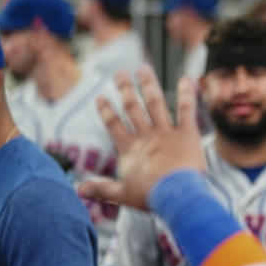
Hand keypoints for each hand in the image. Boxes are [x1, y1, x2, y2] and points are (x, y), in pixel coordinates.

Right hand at [77, 66, 204, 209]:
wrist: (176, 195)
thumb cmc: (150, 196)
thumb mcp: (122, 194)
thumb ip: (101, 189)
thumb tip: (78, 191)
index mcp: (129, 149)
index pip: (114, 125)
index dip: (106, 111)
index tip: (100, 98)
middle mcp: (146, 136)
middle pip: (132, 108)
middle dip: (125, 89)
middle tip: (120, 73)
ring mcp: (166, 133)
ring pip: (155, 103)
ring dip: (148, 85)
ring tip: (143, 69)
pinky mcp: (187, 134)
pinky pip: (186, 110)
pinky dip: (187, 94)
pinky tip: (186, 80)